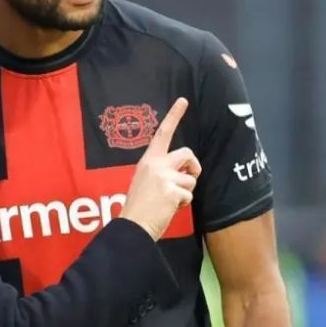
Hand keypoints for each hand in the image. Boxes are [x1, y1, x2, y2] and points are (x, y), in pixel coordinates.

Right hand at [119, 98, 201, 240]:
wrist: (132, 226)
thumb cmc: (139, 206)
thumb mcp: (144, 180)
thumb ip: (161, 171)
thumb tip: (184, 171)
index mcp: (148, 160)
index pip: (162, 133)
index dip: (174, 116)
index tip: (183, 100)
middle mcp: (156, 164)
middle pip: (188, 154)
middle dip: (193, 167)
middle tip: (188, 178)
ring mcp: (164, 177)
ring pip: (191, 179)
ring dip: (186, 191)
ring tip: (169, 201)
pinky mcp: (172, 191)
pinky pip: (189, 196)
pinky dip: (183, 204)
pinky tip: (168, 209)